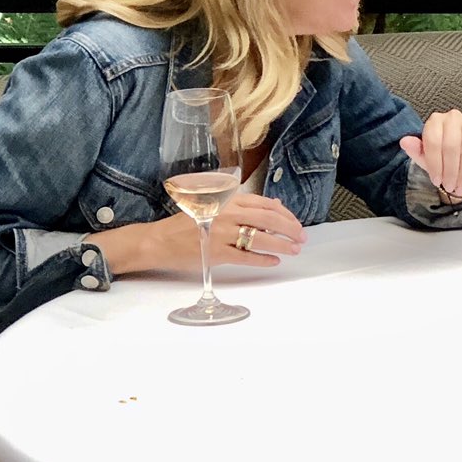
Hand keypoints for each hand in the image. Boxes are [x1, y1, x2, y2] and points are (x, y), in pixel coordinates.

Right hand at [124, 191, 305, 272]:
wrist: (159, 240)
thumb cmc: (187, 223)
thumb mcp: (216, 206)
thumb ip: (244, 205)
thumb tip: (275, 204)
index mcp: (228, 199)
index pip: (265, 204)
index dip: (285, 214)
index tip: (295, 223)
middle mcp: (227, 214)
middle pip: (268, 220)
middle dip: (290, 229)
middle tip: (301, 238)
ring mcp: (222, 234)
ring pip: (260, 238)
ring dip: (281, 245)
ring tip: (293, 250)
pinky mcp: (216, 253)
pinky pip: (246, 257)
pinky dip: (263, 259)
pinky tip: (274, 261)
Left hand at [399, 109, 461, 199]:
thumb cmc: (445, 157)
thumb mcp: (427, 157)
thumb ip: (415, 150)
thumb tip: (404, 141)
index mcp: (435, 121)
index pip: (433, 141)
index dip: (435, 164)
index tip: (436, 180)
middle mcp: (453, 117)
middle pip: (451, 146)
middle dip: (450, 171)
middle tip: (449, 186)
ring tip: (459, 186)